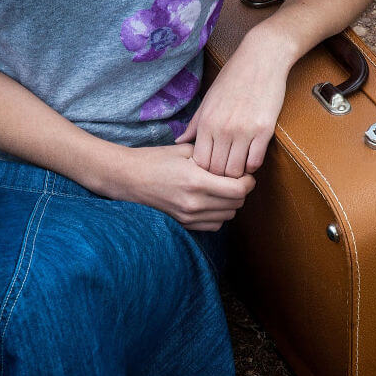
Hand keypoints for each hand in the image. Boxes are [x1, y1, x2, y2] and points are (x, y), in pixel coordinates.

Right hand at [91, 143, 255, 230]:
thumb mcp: (185, 150)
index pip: (239, 189)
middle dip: (241, 191)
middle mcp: (194, 203)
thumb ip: (212, 156)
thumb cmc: (155, 160)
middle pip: (237, 204)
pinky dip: (219, 214)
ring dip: (231, 203)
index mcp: (196, 181)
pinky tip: (211, 201)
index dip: (248, 181)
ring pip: (228, 216)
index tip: (245, 174)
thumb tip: (236, 161)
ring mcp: (189, 217)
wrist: (127, 178)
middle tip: (235, 179)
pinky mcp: (184, 224)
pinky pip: (214, 225)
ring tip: (222, 189)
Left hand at [175, 25, 296, 177]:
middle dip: (220, 176)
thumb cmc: (233, 78)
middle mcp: (223, 128)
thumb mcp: (208, 100)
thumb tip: (179, 141)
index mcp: (206, 122)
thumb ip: (194, 124)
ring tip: (238, 167)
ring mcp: (244, 130)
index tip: (211, 168)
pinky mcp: (264, 130)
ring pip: (236, 170)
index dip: (205, 170)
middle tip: (225, 173)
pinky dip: (253, 165)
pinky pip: (255, 161)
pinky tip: (251, 157)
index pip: (200, 162)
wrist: (261, 59)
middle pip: (217, 170)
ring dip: (237, 173)